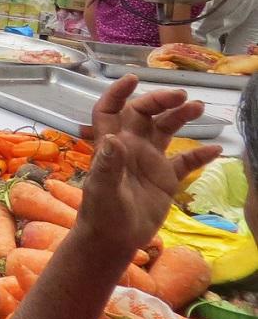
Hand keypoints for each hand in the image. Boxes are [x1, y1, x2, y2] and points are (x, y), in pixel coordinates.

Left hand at [80, 75, 220, 250]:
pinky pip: (185, 161)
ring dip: (181, 117)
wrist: (114, 238)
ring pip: (166, 131)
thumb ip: (107, 164)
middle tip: (180, 96)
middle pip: (144, 114)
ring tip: (198, 107)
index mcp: (111, 144)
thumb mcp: (103, 189)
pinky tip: (217, 148)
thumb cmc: (102, 213)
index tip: (133, 79)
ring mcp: (149, 161)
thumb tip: (114, 139)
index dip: (118, 93)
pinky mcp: (166, 178)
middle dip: (160, 101)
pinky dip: (200, 154)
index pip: (110, 110)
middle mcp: (131, 146)